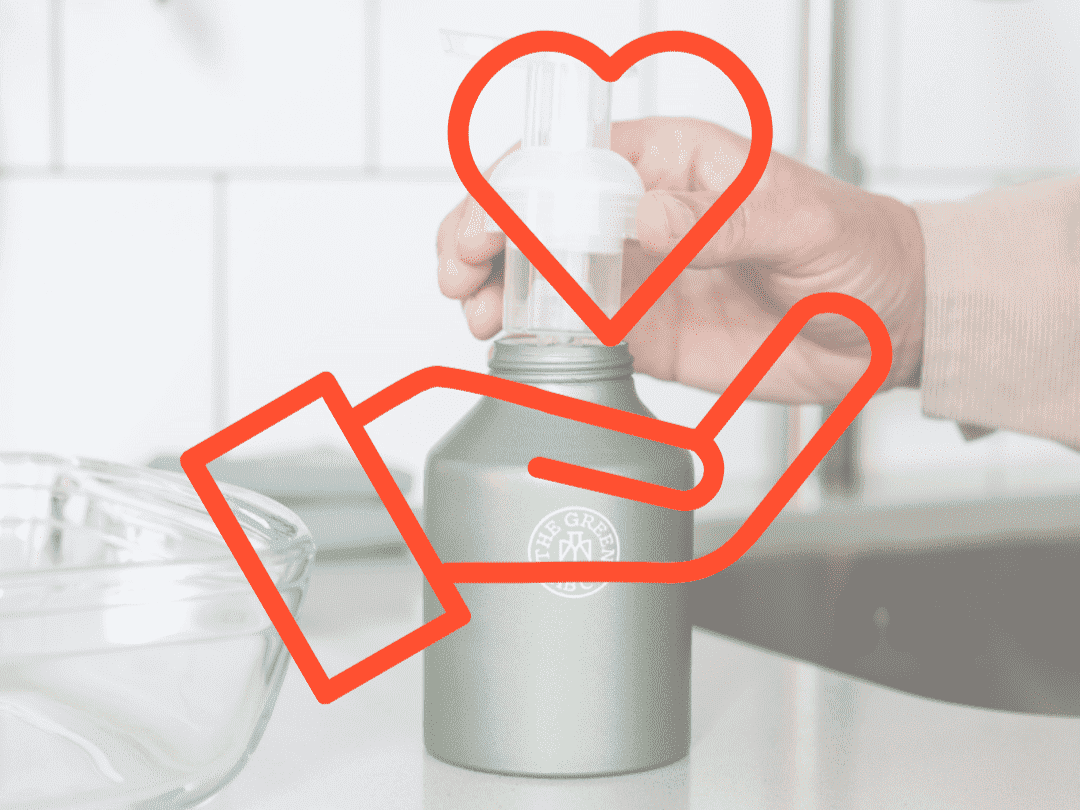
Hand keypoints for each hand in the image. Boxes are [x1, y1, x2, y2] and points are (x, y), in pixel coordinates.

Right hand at [435, 117, 924, 404]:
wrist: (887, 324)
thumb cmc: (855, 247)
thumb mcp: (797, 220)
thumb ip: (718, 221)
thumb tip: (643, 219)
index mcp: (672, 164)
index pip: (571, 160)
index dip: (514, 187)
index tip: (486, 226)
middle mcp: (642, 217)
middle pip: (538, 216)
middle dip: (485, 238)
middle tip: (460, 275)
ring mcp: (639, 277)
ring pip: (545, 276)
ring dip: (500, 291)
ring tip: (478, 316)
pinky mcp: (646, 333)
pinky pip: (578, 335)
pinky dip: (539, 342)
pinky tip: (516, 350)